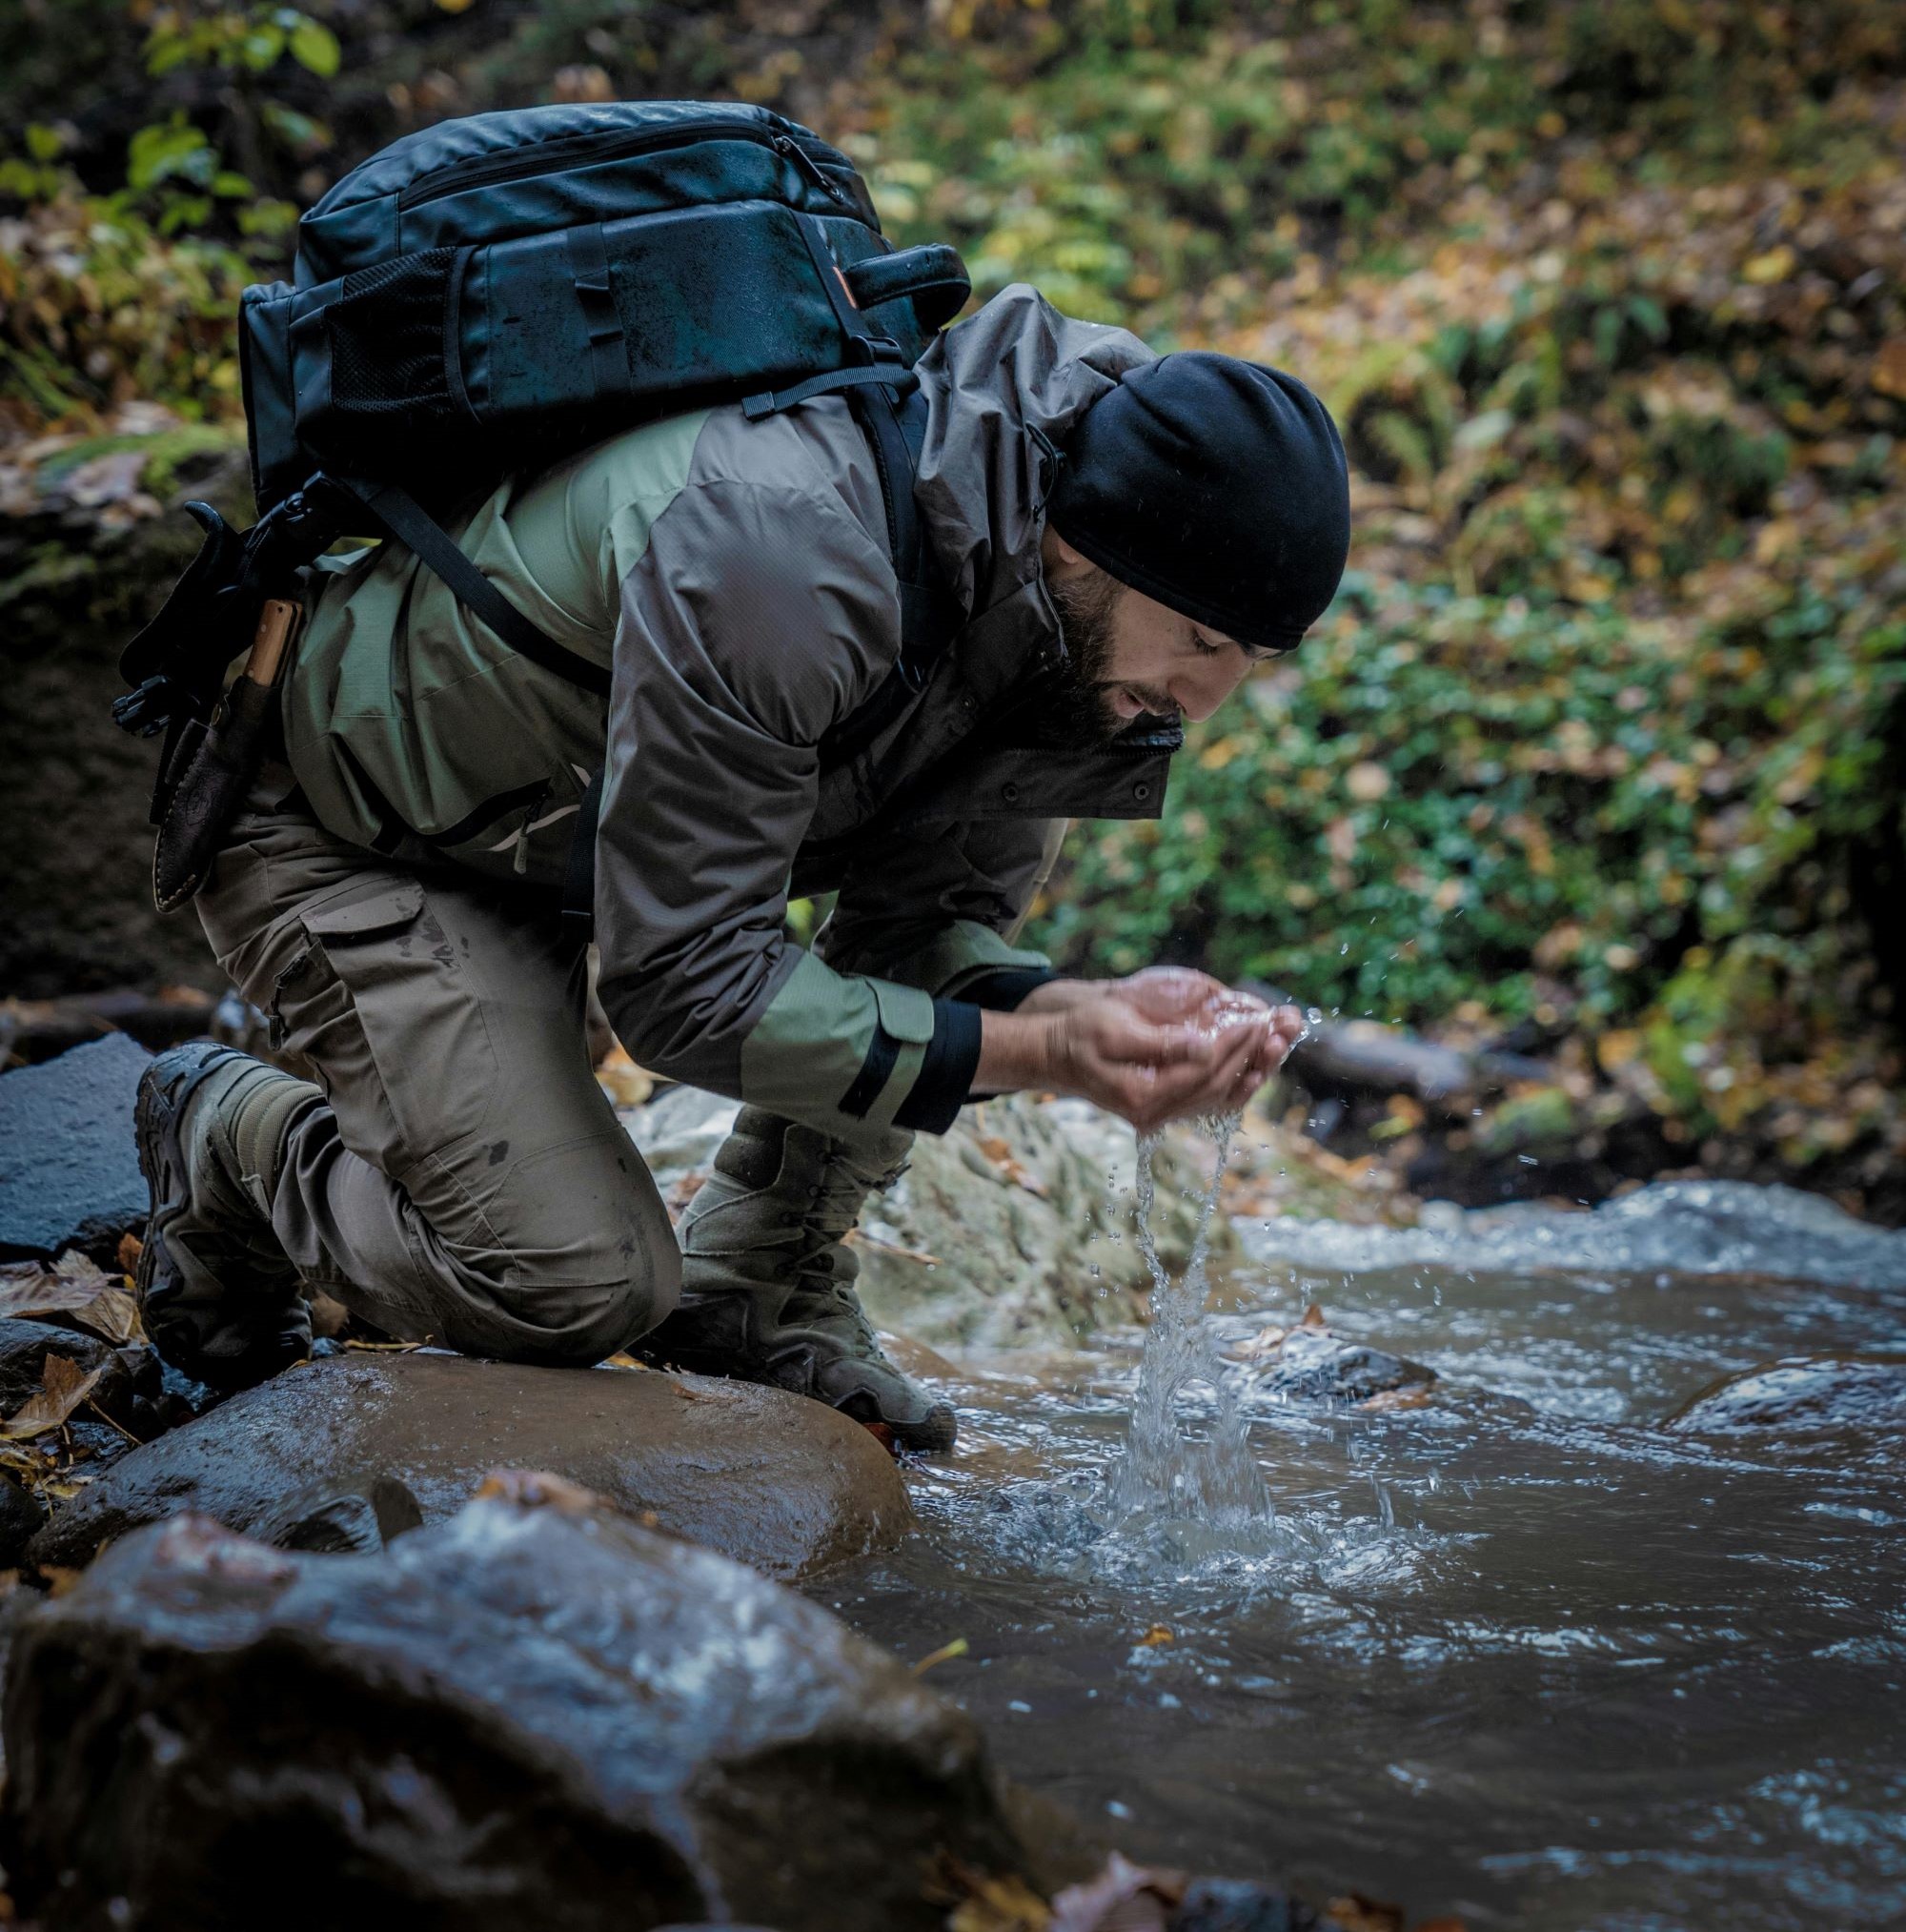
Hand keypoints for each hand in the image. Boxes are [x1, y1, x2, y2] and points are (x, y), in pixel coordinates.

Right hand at [1001, 972, 1307, 1129]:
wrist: (1053, 1054)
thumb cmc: (1079, 1034)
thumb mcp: (1115, 1028)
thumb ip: (1162, 1042)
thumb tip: (1206, 1045)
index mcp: (1142, 1096)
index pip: (1203, 1070)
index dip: (1234, 1043)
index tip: (1257, 1018)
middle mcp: (1153, 1113)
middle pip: (1218, 1085)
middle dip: (1251, 1054)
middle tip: (1280, 1027)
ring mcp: (1159, 1115)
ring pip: (1219, 1096)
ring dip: (1252, 1069)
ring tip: (1278, 1043)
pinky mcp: (1163, 1108)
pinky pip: (1209, 1100)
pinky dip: (1235, 1082)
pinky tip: (1254, 1066)